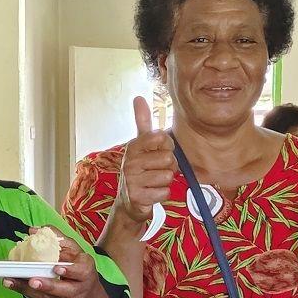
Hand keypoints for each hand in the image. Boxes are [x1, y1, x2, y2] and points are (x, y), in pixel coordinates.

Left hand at [18, 237, 107, 297]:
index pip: (80, 270)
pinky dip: (26, 293)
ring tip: (13, 282)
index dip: (69, 270)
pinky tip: (13, 286)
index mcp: (86, 270)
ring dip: (28, 290)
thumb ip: (58, 239)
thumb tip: (34, 230)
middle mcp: (78, 288)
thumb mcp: (75, 253)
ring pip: (47, 297)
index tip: (57, 268)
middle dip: (47, 285)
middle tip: (33, 281)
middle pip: (62, 288)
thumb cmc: (79, 270)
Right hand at [115, 96, 174, 230]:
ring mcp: (132, 180)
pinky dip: (162, 194)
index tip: (158, 151)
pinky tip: (151, 193)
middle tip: (156, 170)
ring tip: (153, 182)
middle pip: (169, 158)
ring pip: (167, 176)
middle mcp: (130, 161)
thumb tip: (138, 97)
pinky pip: (164, 192)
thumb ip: (142, 121)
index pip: (162, 138)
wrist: (129, 201)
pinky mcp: (137, 197)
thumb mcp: (140, 144)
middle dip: (168, 166)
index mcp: (133, 146)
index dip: (167, 146)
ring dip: (165, 181)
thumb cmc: (141, 169)